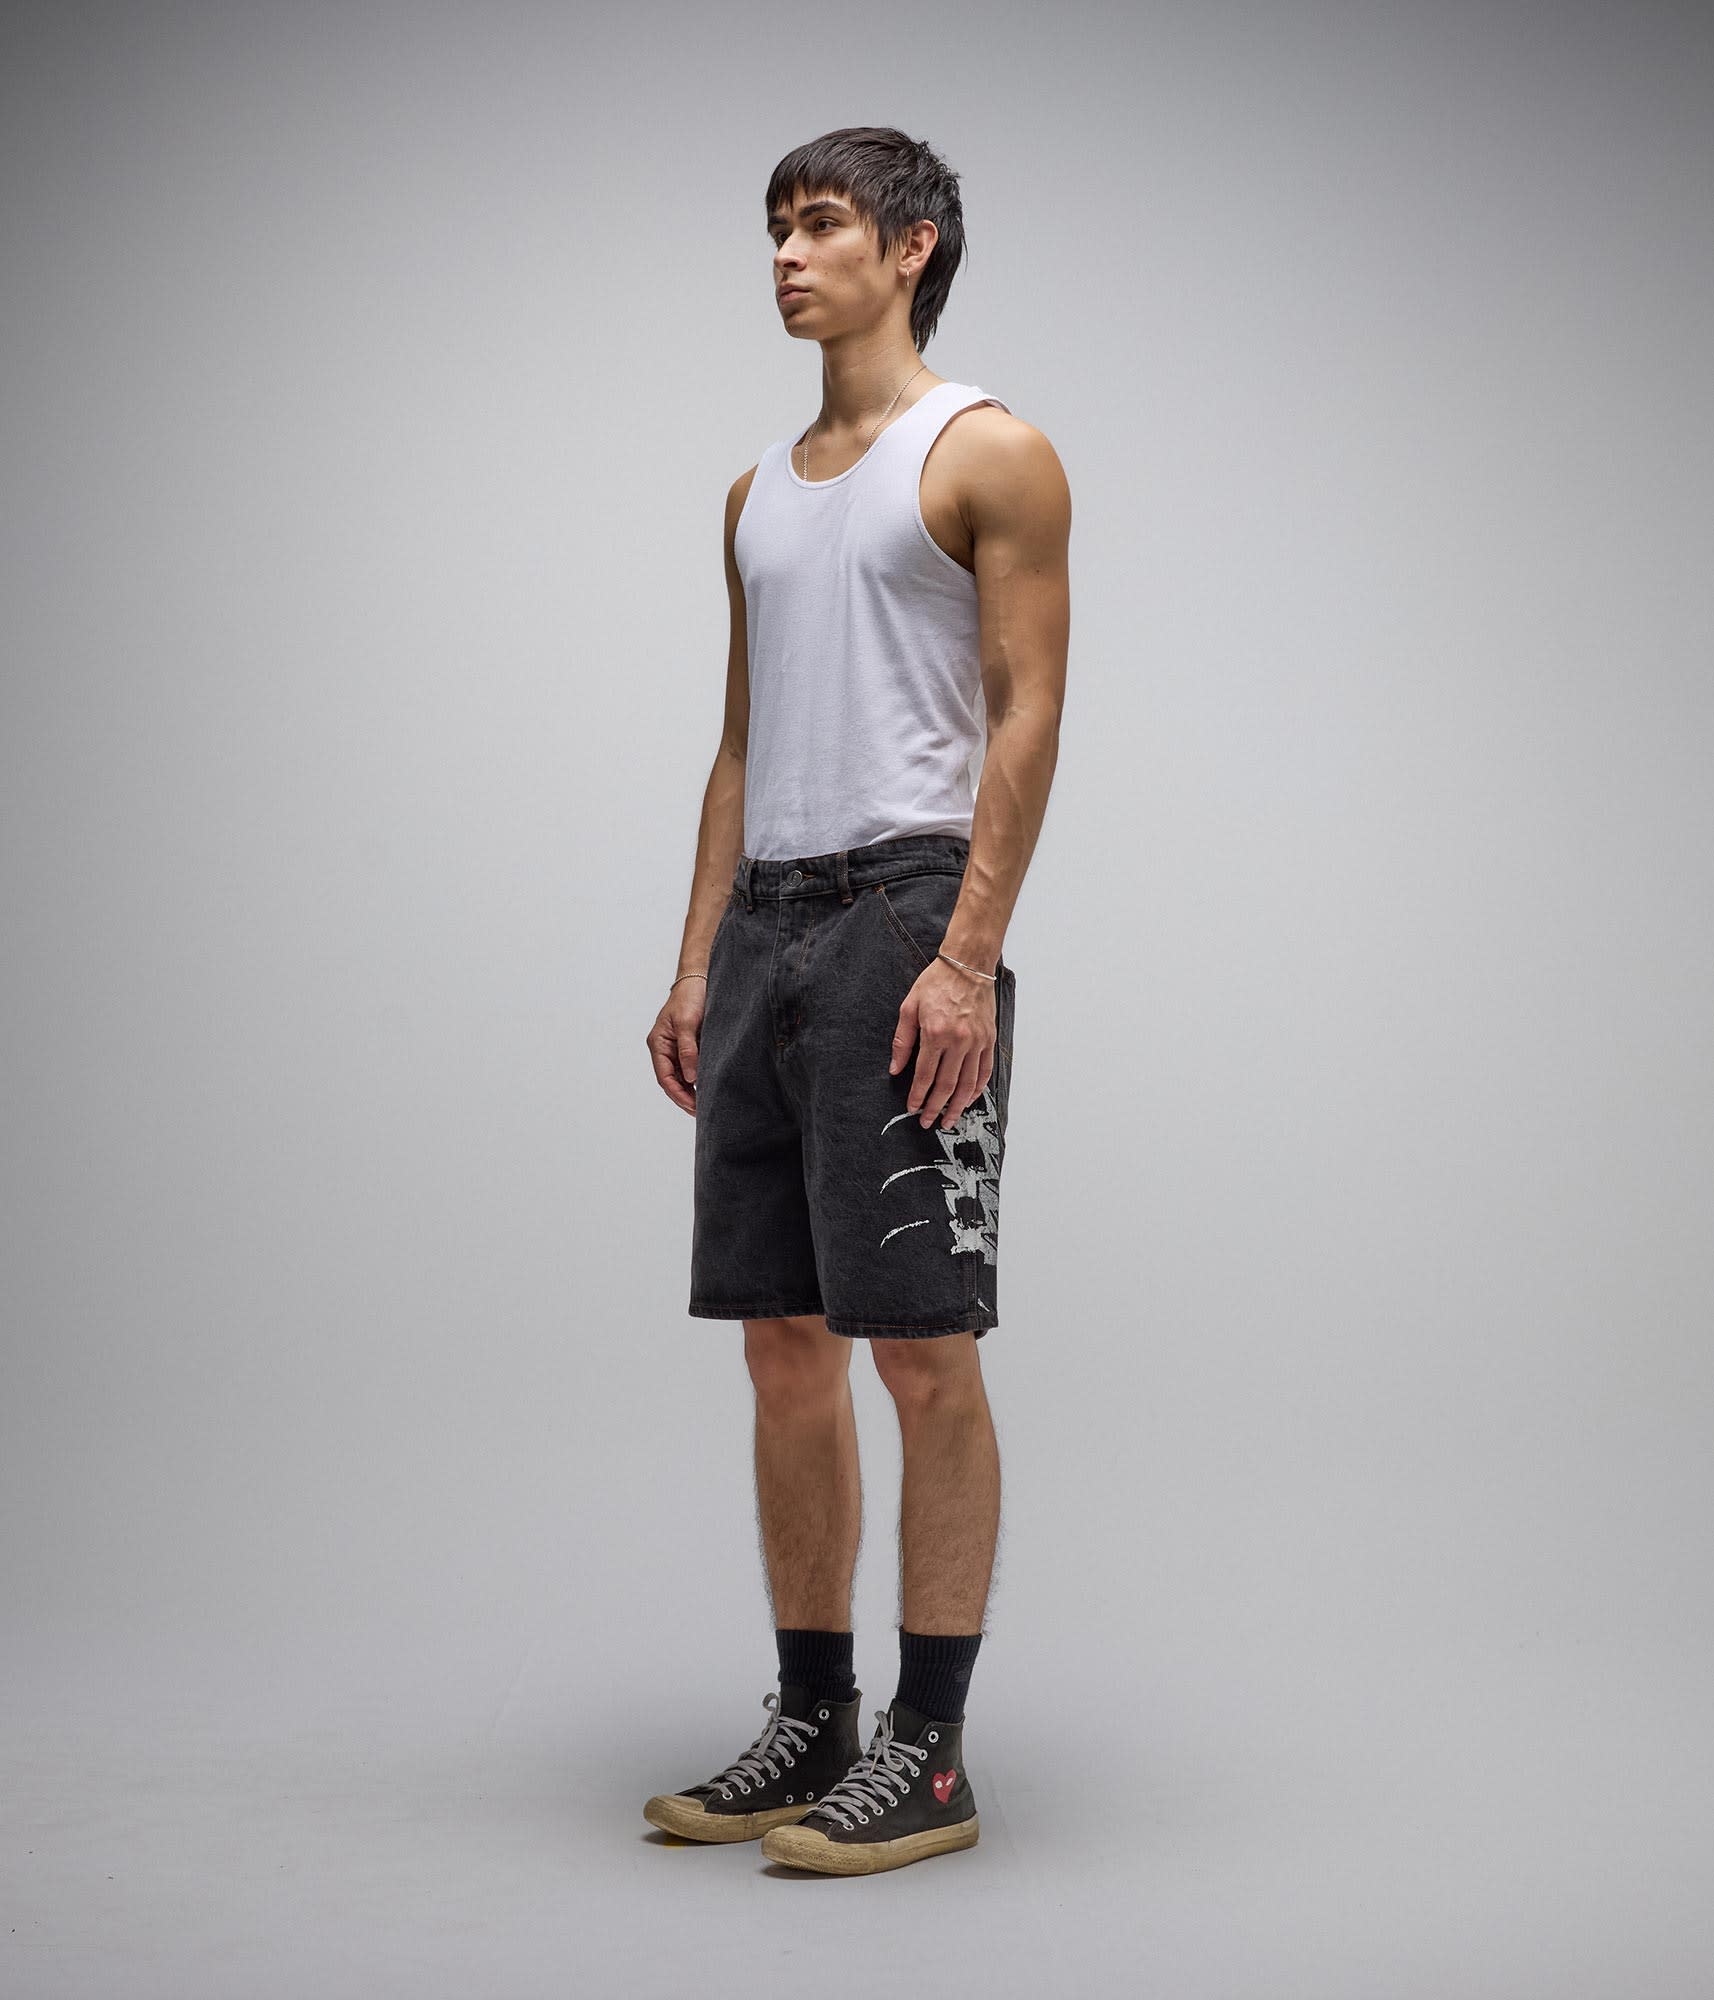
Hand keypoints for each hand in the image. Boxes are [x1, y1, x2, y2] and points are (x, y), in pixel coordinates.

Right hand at [646, 975, 706, 1114]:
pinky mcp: (689, 1045)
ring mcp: (676, 1047)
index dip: (678, 1094)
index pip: (665, 1077)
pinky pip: (691, 1067)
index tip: (693, 1107)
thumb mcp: (688, 1023)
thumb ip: (688, 1051)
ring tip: (706, 1104)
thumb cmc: (690, 996)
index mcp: (658, 1044)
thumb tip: (691, 1078)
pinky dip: (698, 1078)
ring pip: (681, 1076)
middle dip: (685, 1097)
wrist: (699, 978)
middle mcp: (665, 1048)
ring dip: (691, 1090)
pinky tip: (708, 1086)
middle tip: (702, 1112)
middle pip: (672, 1080)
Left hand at [890, 957, 997, 1130]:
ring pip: (968, 1084)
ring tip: (949, 1120)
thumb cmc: (936, 983)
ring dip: (958, 1106)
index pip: (924, 1075)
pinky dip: (977, 1089)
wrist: (968, 965)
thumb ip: (902, 1041)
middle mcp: (958, 1040)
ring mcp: (977, 1042)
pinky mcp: (989, 1040)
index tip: (912, 1108)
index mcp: (935, 1033)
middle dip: (935, 1107)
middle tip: (928, 1122)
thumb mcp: (909, 1007)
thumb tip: (895, 1068)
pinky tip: (969, 1099)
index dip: (917, 1096)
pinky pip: (984, 1071)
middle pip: (946, 1085)